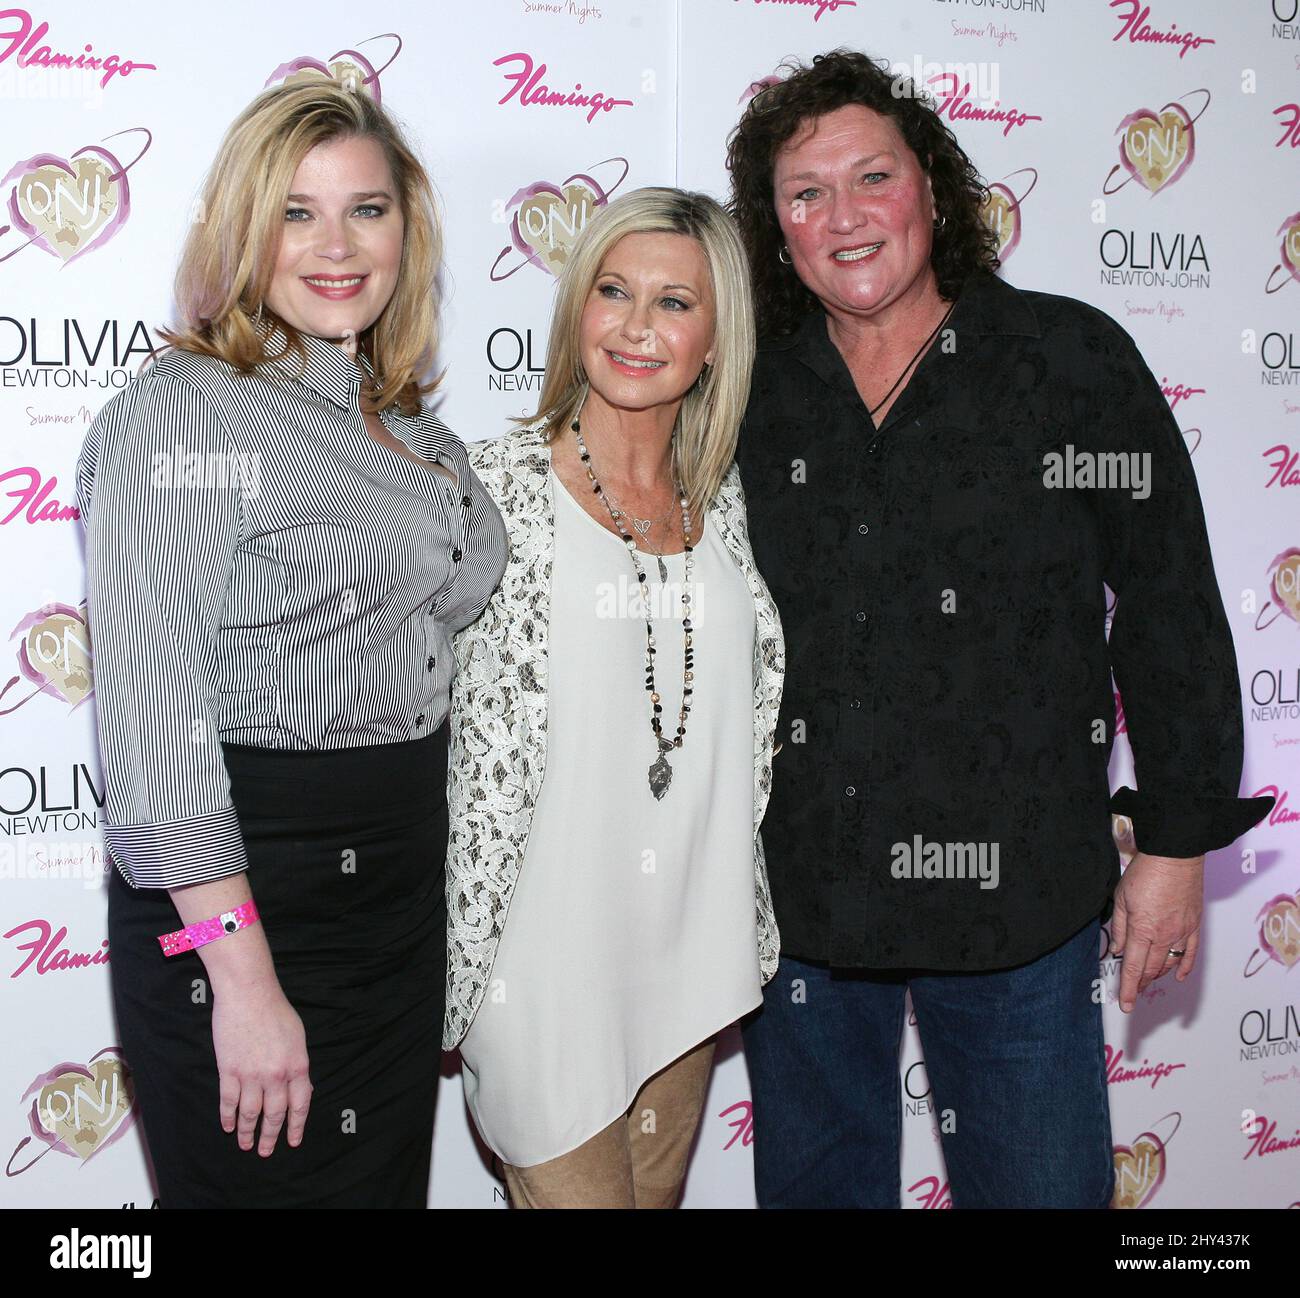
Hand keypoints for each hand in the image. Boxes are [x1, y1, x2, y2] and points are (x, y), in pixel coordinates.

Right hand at [211, 981, 311, 1155]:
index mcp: (297, 1065)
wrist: (249, 993)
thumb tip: (301, 1088)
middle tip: (266, 1151)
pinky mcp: (229, 1070)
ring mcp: (251, 1074)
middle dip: (271, 1136)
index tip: (293, 1141)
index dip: (296, 1125)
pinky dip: (227, 1117)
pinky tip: (227, 1126)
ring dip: (247, 1132)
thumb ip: (298, 1064)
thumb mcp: (298, 1037)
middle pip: (274, 1114)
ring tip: (246, 1145)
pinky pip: (228, 1101)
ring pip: (249, 1113)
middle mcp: (276, 1074)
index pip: (300, 1104)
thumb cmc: (276, 1010)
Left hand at [1110, 851, 1203, 1012]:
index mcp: (1142, 930)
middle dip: (1140, 984)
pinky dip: (1184, 967)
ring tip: (1147, 983)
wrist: (1176, 857)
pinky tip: (1177, 977)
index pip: (1133, 967)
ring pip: (1169, 964)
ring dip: (1157, 975)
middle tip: (1133, 992)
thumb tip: (1118, 949)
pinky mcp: (1194, 926)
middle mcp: (1163, 936)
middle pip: (1151, 969)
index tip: (1125, 1004)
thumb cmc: (1145, 873)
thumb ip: (1119, 926)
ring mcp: (1182, 933)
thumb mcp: (1121, 897)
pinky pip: (1190, 953)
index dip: (1128, 988)